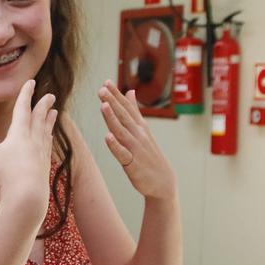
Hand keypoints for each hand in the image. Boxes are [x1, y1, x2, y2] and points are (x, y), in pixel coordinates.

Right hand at [0, 80, 56, 220]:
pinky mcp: (44, 167)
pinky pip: (47, 147)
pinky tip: (48, 140)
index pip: (23, 108)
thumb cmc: (4, 175)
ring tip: (54, 113)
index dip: (26, 94)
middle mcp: (33, 141)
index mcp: (19, 134)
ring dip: (49, 121)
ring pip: (46, 132)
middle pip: (39, 118)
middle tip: (51, 96)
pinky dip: (48, 139)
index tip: (31, 82)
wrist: (27, 197)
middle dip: (43, 105)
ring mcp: (41, 154)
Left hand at [97, 80, 176, 199]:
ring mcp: (135, 149)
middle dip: (112, 102)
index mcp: (139, 127)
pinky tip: (107, 137)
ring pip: (121, 132)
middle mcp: (138, 135)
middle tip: (102, 89)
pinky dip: (115, 145)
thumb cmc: (149, 154)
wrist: (163, 182)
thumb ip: (134, 110)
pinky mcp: (132, 164)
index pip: (127, 108)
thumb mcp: (143, 130)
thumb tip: (130, 91)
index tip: (106, 82)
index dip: (116, 95)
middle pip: (123, 116)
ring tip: (104, 105)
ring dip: (112, 119)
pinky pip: (122, 153)